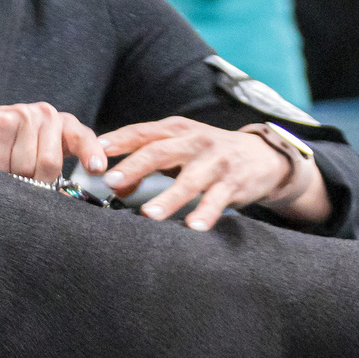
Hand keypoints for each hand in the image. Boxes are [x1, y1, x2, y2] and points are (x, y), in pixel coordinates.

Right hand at [0, 103, 106, 180]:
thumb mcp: (32, 158)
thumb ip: (54, 170)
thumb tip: (69, 199)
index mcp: (59, 124)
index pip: (82, 137)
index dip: (91, 153)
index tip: (97, 169)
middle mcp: (44, 114)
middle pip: (50, 164)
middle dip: (33, 181)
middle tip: (17, 175)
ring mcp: (21, 115)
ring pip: (25, 168)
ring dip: (9, 177)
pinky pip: (3, 164)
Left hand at [94, 116, 301, 230]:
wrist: (262, 155)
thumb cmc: (209, 153)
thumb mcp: (180, 150)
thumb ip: (147, 162)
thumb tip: (114, 186)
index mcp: (177, 130)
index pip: (143, 133)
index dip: (119, 140)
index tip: (96, 151)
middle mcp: (195, 141)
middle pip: (160, 152)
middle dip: (135, 167)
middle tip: (112, 182)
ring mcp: (216, 161)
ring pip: (188, 180)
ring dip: (168, 198)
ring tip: (149, 215)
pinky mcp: (234, 182)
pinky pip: (217, 200)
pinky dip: (206, 213)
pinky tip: (194, 227)